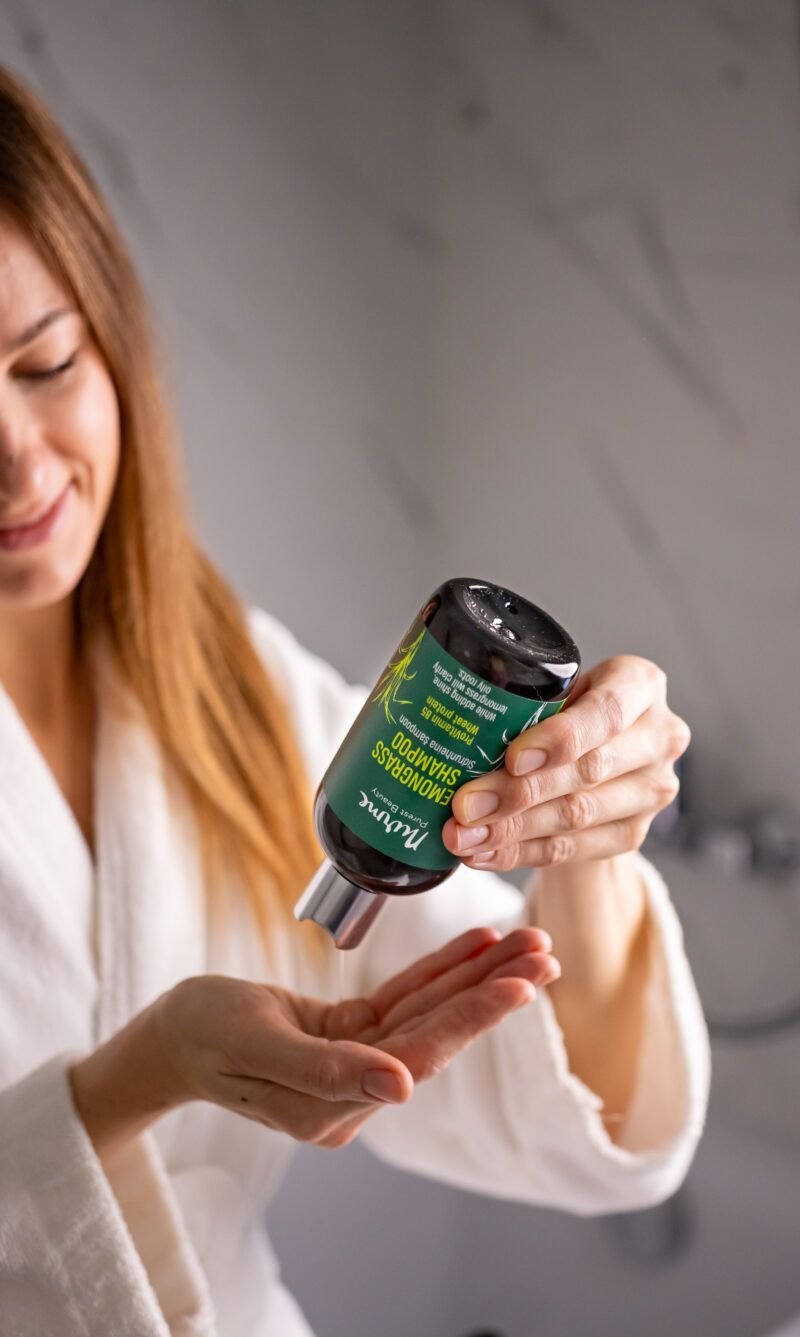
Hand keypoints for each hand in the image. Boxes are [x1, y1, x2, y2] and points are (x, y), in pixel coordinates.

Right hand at [71, 926, 558, 1157]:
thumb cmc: (202, 1036)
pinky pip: (402, 998)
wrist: (168, 1035)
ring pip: (427, 1012)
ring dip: (476, 976)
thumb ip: (327, 1070)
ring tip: (525, 942)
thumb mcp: (256, 1045)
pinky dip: (438, 970)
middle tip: (544, 952)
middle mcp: (354, 1090)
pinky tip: (476, 943)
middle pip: (437, 1033)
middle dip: (492, 991)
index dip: (473, 1017)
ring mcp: (354, 1062)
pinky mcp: (348, 1034)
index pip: (420, 1056)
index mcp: (334, 1107)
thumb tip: (402, 1090)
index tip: (523, 985)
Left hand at [442, 655, 690, 873]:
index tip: (512, 758)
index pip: (606, 712)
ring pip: (577, 815)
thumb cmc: (568, 707)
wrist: (604, 750)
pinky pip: (572, 848)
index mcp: (641, 684)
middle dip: (518, 793)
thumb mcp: (557, 690)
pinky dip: (521, 853)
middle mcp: (660, 736)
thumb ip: (525, 703)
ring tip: (462, 836)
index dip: (560, 738)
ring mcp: (653, 790)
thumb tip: (452, 730)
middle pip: (587, 770)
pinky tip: (483, 853)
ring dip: (512, 831)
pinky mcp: (634, 832)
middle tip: (465, 806)